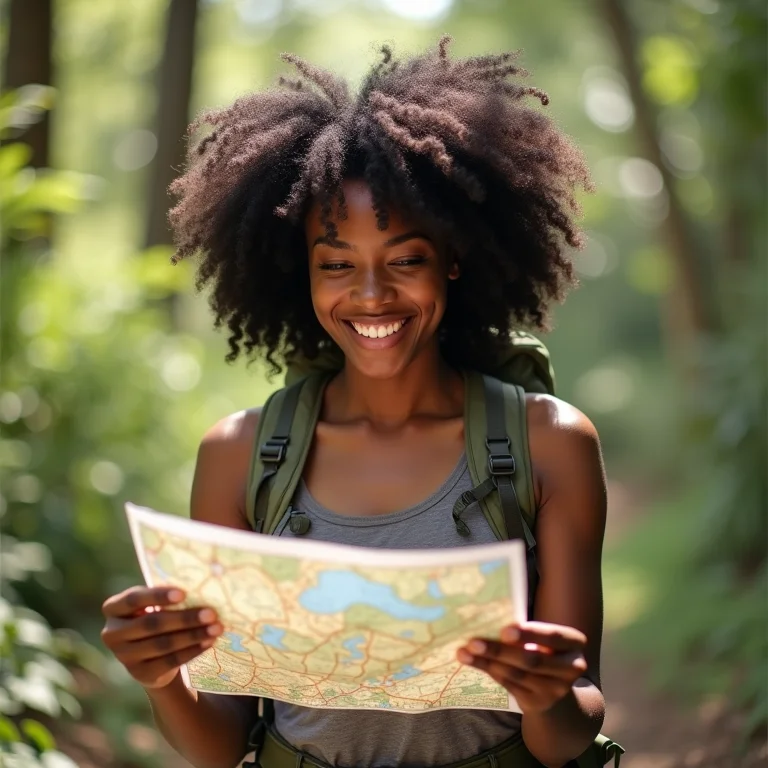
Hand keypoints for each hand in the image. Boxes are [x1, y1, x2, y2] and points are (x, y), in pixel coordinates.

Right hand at [101, 586, 222, 689]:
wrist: (151, 655)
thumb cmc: (156, 615)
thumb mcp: (153, 604)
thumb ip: (166, 597)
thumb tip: (199, 587)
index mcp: (113, 608)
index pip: (133, 599)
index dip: (157, 596)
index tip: (184, 593)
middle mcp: (112, 634)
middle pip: (152, 624)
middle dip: (184, 618)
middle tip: (211, 613)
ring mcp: (124, 657)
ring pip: (163, 644)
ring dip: (193, 635)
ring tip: (216, 628)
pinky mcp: (139, 674)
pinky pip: (169, 661)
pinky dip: (192, 651)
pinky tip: (209, 642)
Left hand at [457, 621, 587, 714]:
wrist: (557, 690)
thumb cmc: (544, 649)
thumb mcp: (546, 638)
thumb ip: (528, 631)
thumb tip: (490, 615)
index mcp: (575, 643)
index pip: (553, 636)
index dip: (529, 634)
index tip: (504, 629)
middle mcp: (571, 668)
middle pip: (532, 659)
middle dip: (500, 650)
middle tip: (474, 641)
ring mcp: (556, 689)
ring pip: (517, 674)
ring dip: (488, 662)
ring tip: (464, 651)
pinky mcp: (538, 703)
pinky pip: (510, 685)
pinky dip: (489, 671)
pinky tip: (473, 662)